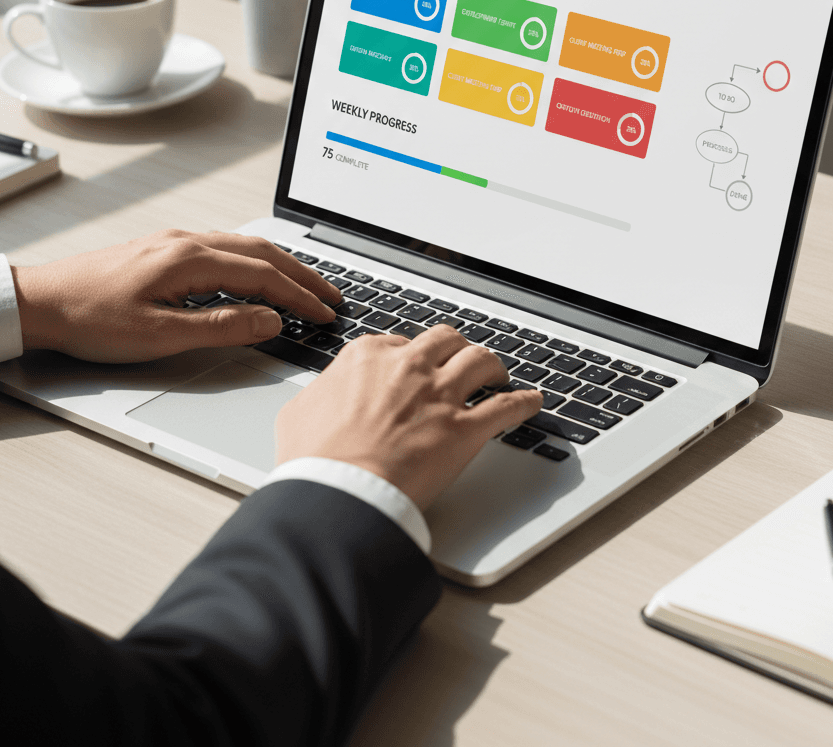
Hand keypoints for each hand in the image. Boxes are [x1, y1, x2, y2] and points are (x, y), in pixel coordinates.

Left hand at [11, 229, 340, 362]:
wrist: (39, 301)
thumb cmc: (90, 319)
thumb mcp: (158, 335)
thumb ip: (219, 326)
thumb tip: (269, 320)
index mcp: (189, 259)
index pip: (263, 275)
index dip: (299, 296)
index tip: (325, 313)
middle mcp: (187, 241)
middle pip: (262, 251)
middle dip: (303, 273)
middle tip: (332, 295)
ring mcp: (175, 240)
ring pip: (245, 244)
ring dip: (281, 264)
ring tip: (306, 284)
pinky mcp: (165, 247)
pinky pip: (225, 246)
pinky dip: (255, 260)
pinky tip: (257, 273)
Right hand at [275, 325, 542, 509]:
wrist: (339, 493)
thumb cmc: (314, 460)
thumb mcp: (300, 412)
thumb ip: (322, 393)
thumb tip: (325, 394)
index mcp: (367, 356)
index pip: (399, 341)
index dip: (410, 355)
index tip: (414, 367)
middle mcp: (408, 367)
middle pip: (445, 340)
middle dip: (454, 347)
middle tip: (459, 359)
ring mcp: (439, 396)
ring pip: (480, 360)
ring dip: (493, 364)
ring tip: (498, 372)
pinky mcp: (463, 430)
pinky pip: (506, 407)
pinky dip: (524, 402)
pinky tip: (532, 401)